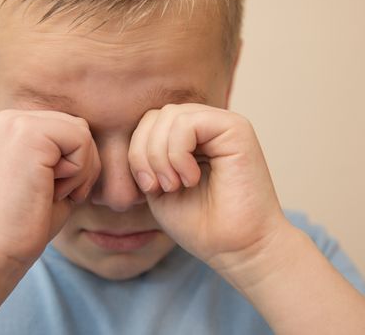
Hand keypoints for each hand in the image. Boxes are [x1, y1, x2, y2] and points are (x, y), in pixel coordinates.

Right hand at [0, 109, 100, 268]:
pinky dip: (79, 174)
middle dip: (81, 166)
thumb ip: (64, 150)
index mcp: (9, 126)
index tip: (51, 192)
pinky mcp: (27, 133)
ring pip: (83, 133)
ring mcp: (14, 122)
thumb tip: (100, 135)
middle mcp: (8, 117)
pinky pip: (82, 141)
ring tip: (50, 192)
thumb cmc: (25, 223)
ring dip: (80, 171)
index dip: (75, 165)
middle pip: (78, 128)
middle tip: (54, 194)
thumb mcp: (48, 177)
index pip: (68, 129)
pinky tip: (52, 191)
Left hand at [129, 103, 284, 271]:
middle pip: (156, 115)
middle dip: (144, 153)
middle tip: (158, 187)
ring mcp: (222, 125)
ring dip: (160, 155)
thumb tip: (127, 132)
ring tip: (175, 185)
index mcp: (189, 139)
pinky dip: (178, 153)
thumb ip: (146, 157)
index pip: (149, 123)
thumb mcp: (157, 186)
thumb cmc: (199, 224)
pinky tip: (190, 178)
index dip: (137, 152)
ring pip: (170, 115)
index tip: (148, 187)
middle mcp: (207, 126)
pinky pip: (188, 123)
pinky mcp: (236, 129)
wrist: (237, 249)